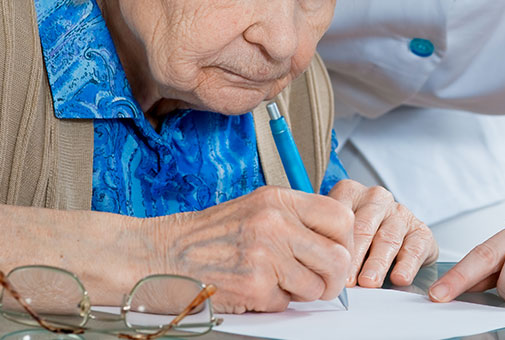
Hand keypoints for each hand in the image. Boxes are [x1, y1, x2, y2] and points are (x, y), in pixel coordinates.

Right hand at [151, 186, 352, 312]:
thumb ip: (294, 219)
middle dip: (332, 278)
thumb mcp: (254, 208)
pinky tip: (252, 289)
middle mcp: (275, 223)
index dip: (345, 242)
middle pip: (338, 258)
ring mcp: (265, 255)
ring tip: (275, 282)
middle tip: (317, 282)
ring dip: (301, 293)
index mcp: (278, 199)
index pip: (341, 217)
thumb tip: (334, 243)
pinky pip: (286, 304)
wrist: (159, 255)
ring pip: (317, 287)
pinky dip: (274, 303)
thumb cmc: (206, 236)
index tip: (335, 252)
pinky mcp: (254, 286)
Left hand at [328, 179, 437, 287]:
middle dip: (354, 257)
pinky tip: (400, 278)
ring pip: (388, 239)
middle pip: (364, 228)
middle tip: (347, 280)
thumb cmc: (354, 236)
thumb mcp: (334, 229)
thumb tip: (315, 268)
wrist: (387, 235)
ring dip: (378, 263)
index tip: (329, 263)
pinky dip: (407, 265)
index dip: (335, 242)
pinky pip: (415, 248)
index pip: (341, 215)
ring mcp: (400, 213)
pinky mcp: (421, 231)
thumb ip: (325, 239)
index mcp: (351, 192)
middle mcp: (377, 198)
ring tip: (369, 282)